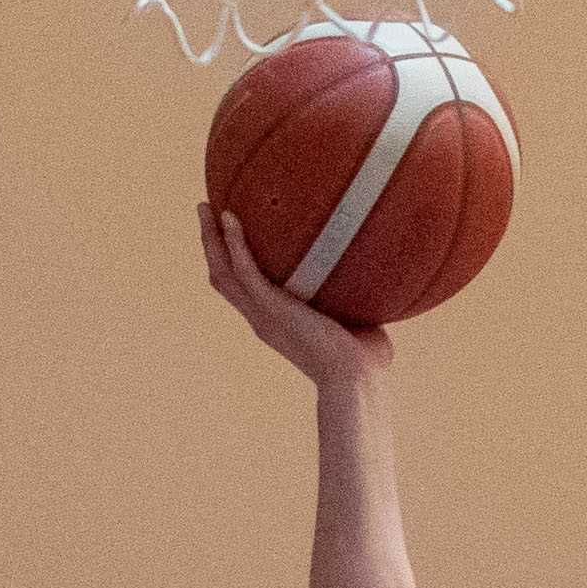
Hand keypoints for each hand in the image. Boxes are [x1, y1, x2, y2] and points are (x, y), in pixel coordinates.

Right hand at [197, 203, 390, 387]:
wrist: (357, 380)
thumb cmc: (365, 363)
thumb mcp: (359, 324)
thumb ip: (360, 304)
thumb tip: (382, 281)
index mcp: (276, 323)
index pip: (244, 290)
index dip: (233, 264)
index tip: (231, 237)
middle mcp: (261, 318)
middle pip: (222, 277)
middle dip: (211, 245)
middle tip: (206, 212)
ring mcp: (262, 314)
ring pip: (222, 272)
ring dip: (210, 238)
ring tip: (204, 207)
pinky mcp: (270, 308)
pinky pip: (244, 270)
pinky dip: (234, 243)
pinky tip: (231, 218)